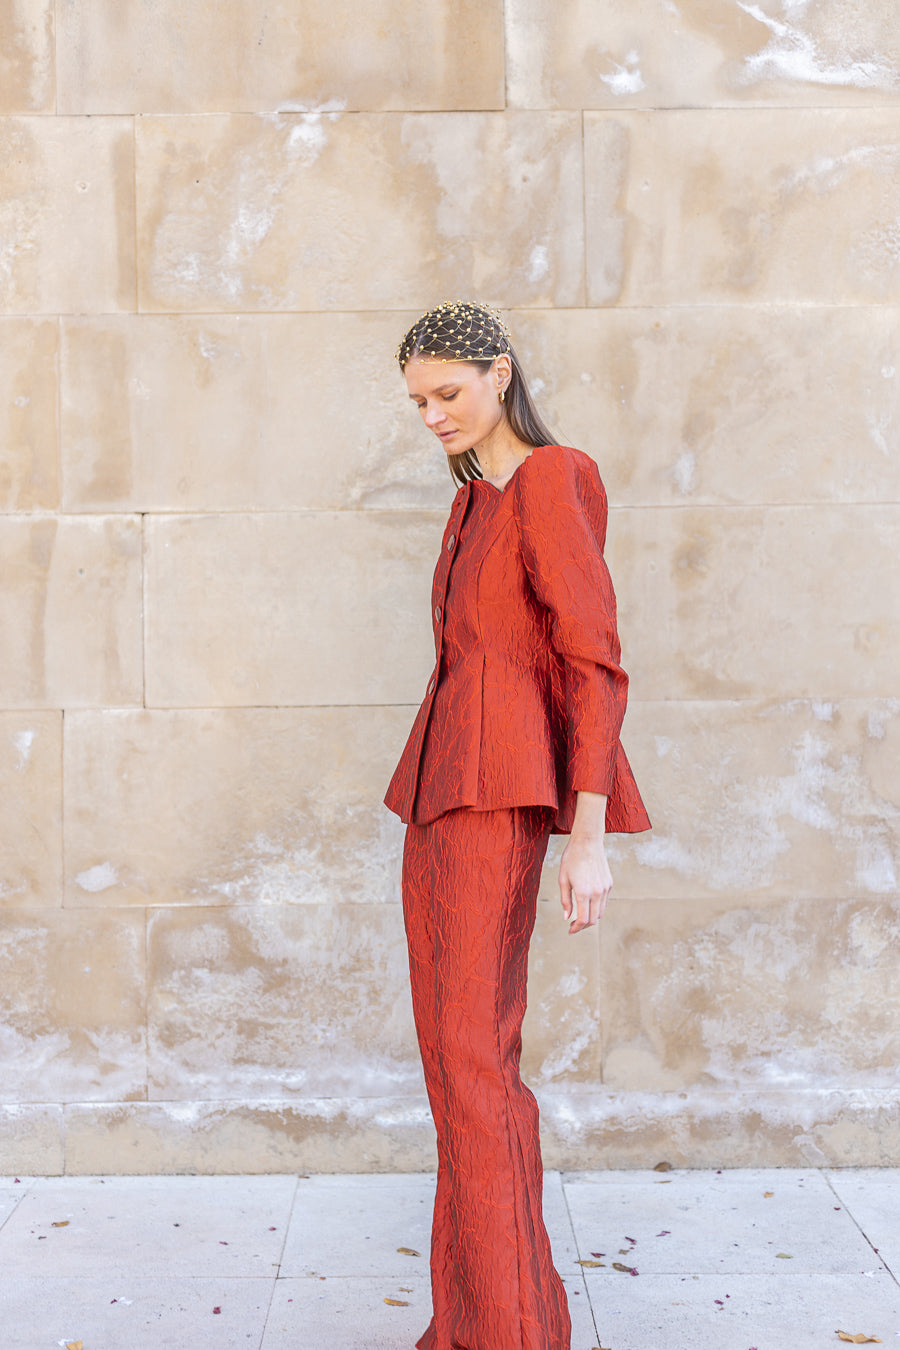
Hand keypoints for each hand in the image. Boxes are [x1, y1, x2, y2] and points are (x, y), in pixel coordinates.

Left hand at [558, 792, 611, 934]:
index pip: (583, 920)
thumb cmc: (571, 859)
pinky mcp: (609, 884)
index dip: (576, 928)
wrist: (587, 842)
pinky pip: (604, 902)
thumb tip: (566, 917)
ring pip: (600, 912)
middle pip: (593, 920)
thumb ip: (565, 900)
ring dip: (591, 917)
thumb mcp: (563, 879)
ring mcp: (605, 889)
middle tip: (573, 926)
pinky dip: (596, 907)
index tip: (570, 931)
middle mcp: (597, 893)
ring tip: (580, 915)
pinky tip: (587, 903)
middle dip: (583, 926)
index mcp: (583, 892)